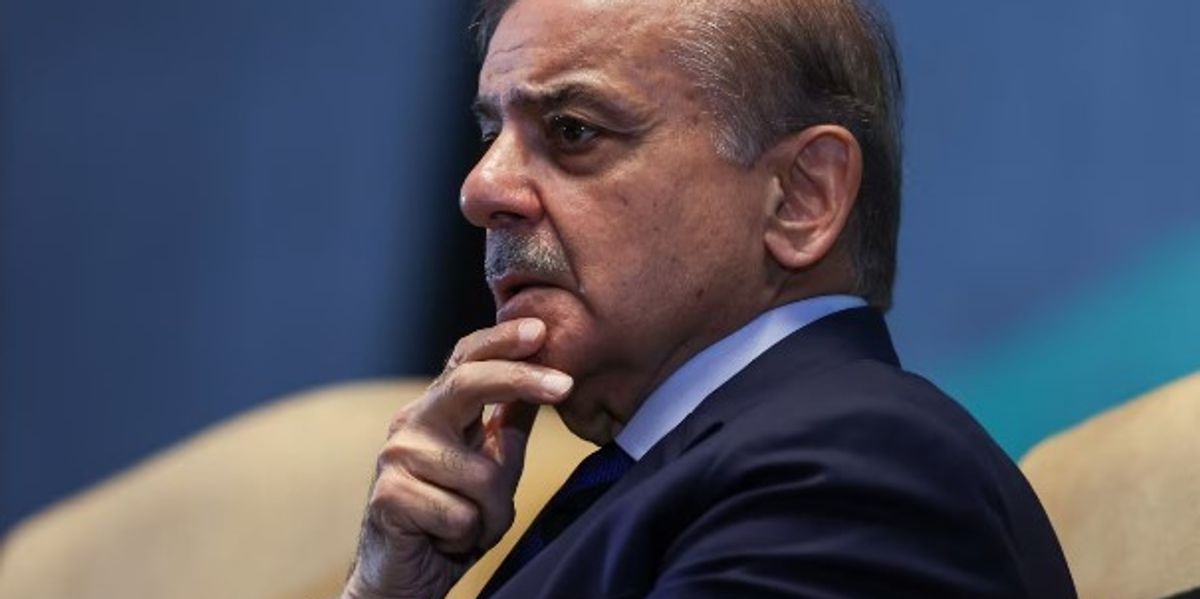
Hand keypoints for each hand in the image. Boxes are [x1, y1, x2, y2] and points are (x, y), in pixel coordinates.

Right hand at [342, 318, 572, 598]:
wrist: (405, 576)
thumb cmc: (452, 520)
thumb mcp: (492, 467)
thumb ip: (510, 424)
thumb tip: (547, 376)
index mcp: (437, 410)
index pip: (466, 360)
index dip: (502, 340)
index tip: (541, 330)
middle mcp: (412, 423)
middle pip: (467, 383)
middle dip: (519, 379)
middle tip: (563, 384)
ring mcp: (396, 457)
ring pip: (481, 475)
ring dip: (492, 513)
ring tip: (470, 526)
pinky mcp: (389, 496)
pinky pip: (462, 514)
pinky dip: (468, 536)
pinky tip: (444, 540)